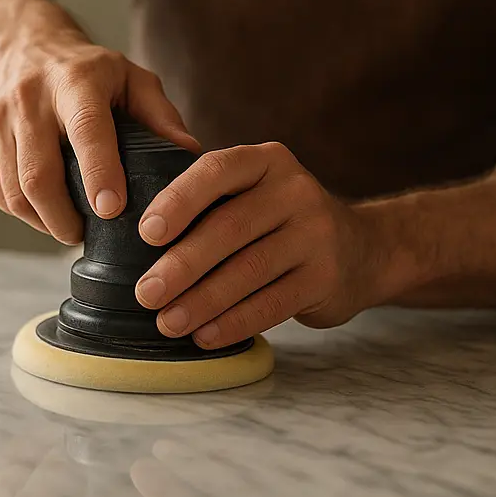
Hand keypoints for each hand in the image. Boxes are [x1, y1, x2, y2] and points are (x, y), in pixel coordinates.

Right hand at [0, 0, 198, 244]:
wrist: (20, 46)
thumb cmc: (87, 70)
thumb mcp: (132, 77)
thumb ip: (161, 115)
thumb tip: (188, 155)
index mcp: (76, 81)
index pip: (86, 130)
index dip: (99, 172)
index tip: (111, 209)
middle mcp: (31, 97)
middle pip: (39, 175)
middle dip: (64, 219)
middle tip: (87, 234)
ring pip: (16, 192)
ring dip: (45, 221)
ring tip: (70, 226)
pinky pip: (1, 193)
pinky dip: (26, 213)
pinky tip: (47, 210)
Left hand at [133, 143, 378, 348]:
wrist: (361, 248)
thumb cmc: (281, 221)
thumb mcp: (254, 194)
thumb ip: (210, 202)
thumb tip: (134, 239)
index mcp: (266, 161)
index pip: (217, 171)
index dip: (178, 200)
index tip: (146, 232)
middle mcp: (295, 189)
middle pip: (230, 227)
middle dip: (183, 264)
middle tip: (146, 293)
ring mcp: (316, 232)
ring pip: (249, 269)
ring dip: (203, 301)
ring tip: (168, 322)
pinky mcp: (326, 276)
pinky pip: (272, 302)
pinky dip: (234, 322)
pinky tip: (206, 336)